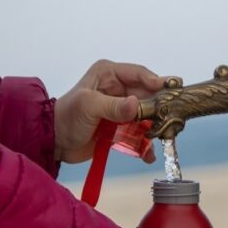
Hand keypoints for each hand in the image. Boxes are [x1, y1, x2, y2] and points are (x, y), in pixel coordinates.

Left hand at [54, 60, 175, 162]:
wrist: (56, 142)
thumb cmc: (67, 117)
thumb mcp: (89, 106)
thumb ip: (113, 106)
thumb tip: (135, 105)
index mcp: (109, 74)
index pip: (138, 74)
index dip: (156, 81)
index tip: (170, 89)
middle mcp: (118, 88)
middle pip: (147, 95)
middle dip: (159, 107)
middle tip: (171, 115)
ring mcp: (121, 108)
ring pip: (147, 114)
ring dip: (154, 126)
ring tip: (162, 136)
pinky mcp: (122, 126)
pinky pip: (140, 132)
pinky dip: (145, 143)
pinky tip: (148, 153)